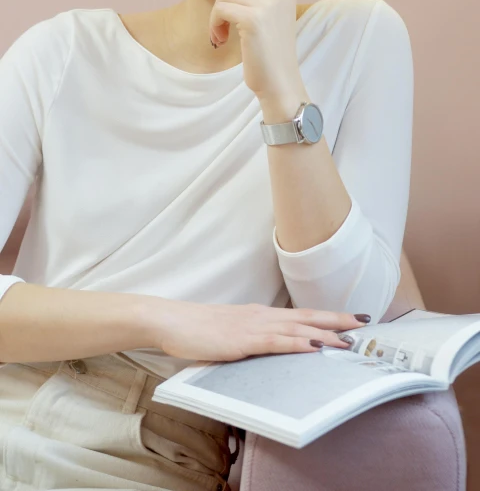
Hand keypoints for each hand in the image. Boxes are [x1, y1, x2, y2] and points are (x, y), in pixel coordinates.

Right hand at [151, 299, 369, 361]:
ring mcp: (254, 326)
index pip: (302, 315)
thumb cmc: (197, 329)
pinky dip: (299, 343)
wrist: (172, 320)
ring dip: (326, 333)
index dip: (328, 316)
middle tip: (366, 321)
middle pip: (308, 317)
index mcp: (261, 315)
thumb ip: (252, 339)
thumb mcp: (231, 334)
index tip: (352, 318)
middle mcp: (263, 316)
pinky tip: (314, 347)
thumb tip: (270, 349)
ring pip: (299, 328)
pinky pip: (277, 342)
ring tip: (350, 338)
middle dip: (338, 320)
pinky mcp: (244, 340)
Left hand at [209, 0, 304, 98]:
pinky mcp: (253, 18)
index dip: (236, 2)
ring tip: (222, 36)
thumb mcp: (271, 15)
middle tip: (225, 31)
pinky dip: (215, 24)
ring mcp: (267, 4)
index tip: (236, 23)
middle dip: (225, 8)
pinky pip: (220, 9)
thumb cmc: (270, 52)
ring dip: (218, 17)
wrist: (279, 81)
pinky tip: (222, 39)